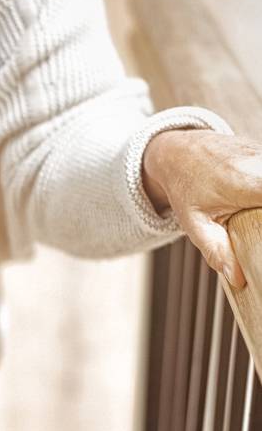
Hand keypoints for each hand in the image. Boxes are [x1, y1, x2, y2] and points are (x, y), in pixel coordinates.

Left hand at [141, 129, 261, 290]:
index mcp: (243, 182)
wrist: (178, 151)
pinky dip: (261, 192)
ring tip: (245, 213)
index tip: (260, 227)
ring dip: (260, 205)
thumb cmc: (185, 187)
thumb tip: (239, 279)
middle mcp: (258, 163)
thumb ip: (217, 251)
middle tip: (254, 226)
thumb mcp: (195, 224)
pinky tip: (250, 205)